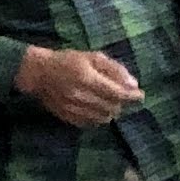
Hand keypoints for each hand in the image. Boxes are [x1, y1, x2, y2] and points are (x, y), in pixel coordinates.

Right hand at [18, 45, 142, 128]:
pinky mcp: (67, 117)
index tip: (140, 95)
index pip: (117, 93)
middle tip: (120, 95)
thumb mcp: (93, 57)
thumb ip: (114, 69)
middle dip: (120, 103)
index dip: (131, 96)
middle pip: (112, 107)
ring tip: (108, 102)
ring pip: (102, 118)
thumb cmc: (68, 60)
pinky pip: (90, 123)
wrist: (39, 73)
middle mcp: (80, 96)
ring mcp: (73, 109)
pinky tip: (96, 109)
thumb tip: (134, 84)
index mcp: (87, 78)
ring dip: (110, 111)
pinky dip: (97, 118)